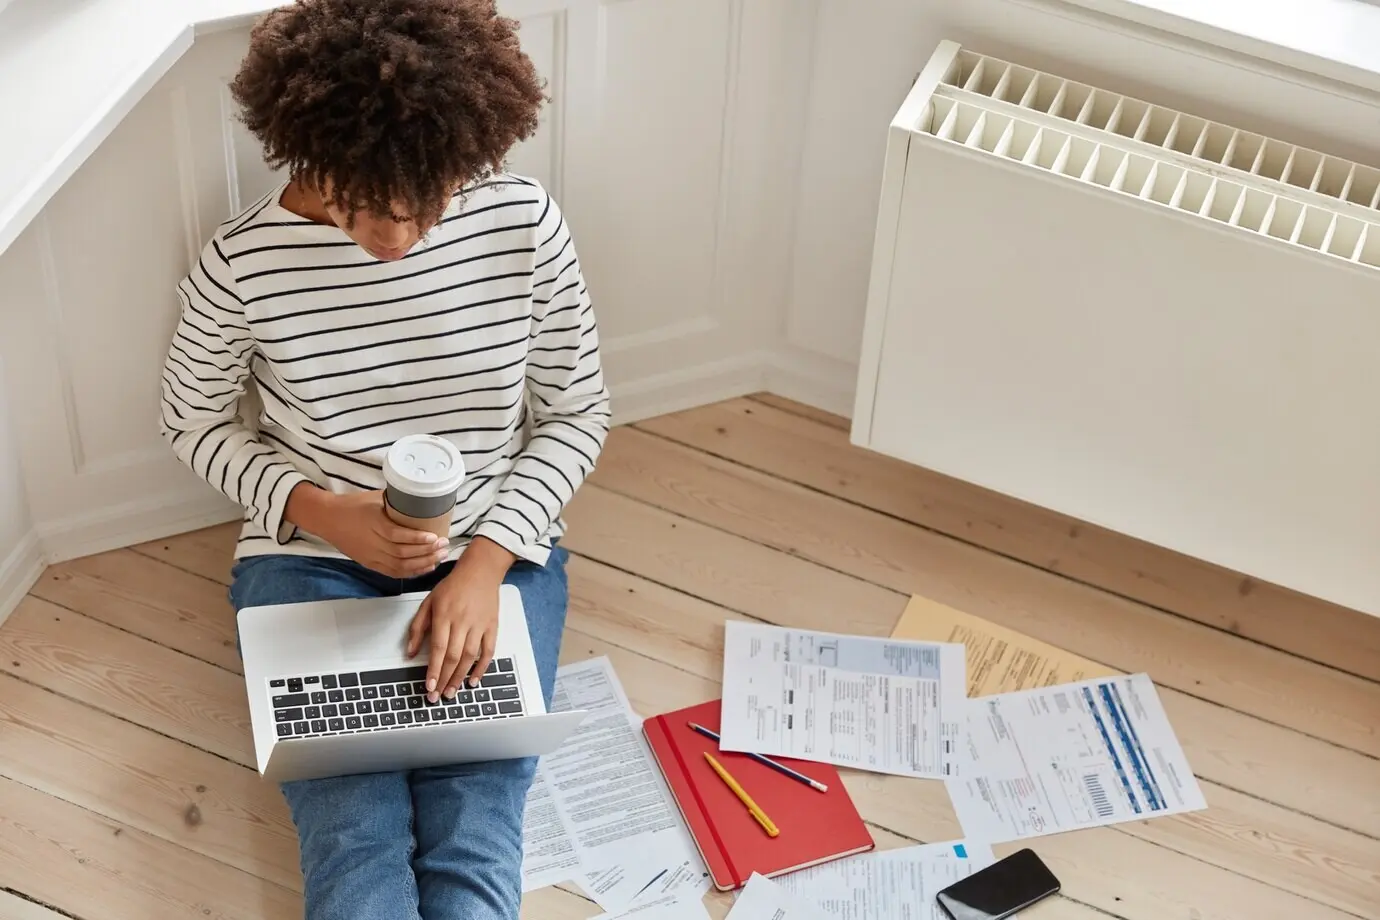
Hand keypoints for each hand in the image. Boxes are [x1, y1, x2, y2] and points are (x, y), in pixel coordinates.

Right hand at [286, 485, 447, 577]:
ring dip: (422, 563)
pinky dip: (411, 572)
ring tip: (440, 557)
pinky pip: (392, 572)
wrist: (328, 519)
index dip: (417, 539)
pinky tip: (426, 568)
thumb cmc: (352, 504)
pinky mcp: (370, 563)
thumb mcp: (374, 498)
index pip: (397, 535)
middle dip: (426, 552)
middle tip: (444, 546)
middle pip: (402, 553)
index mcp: (373, 523)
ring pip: (400, 565)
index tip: (435, 537)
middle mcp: (372, 543)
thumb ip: (396, 501)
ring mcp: (371, 556)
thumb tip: (422, 497)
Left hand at [407, 537, 516, 700]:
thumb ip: (417, 627)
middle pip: (453, 656)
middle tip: (437, 696)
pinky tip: (473, 680)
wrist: (481, 570)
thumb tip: (409, 651)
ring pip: (470, 657)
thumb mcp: (428, 602)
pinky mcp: (492, 626)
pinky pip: (488, 651)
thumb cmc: (453, 586)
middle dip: (444, 679)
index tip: (428, 685)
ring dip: (460, 677)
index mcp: (444, 615)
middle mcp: (462, 621)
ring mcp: (479, 625)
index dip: (433, 669)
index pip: (438, 648)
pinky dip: (482, 668)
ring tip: (452, 692)